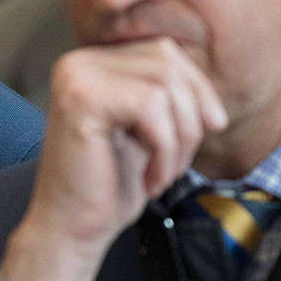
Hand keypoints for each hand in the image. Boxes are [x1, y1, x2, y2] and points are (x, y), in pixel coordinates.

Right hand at [0, 38, 227, 280]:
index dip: (197, 89)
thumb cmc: (108, 186)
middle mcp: (79, 62)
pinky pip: (151, 107)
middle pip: (167, 60)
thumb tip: (208, 86)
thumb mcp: (146, 130)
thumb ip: (166, 96)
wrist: (71, 229)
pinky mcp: (81, 100)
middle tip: (179, 160)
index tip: (209, 128)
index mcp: (92, 63)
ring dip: (180, 137)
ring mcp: (76, 77)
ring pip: (164, 84)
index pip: (163, 51)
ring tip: (162, 173)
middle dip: (191, 113)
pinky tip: (151, 179)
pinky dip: (165, 149)